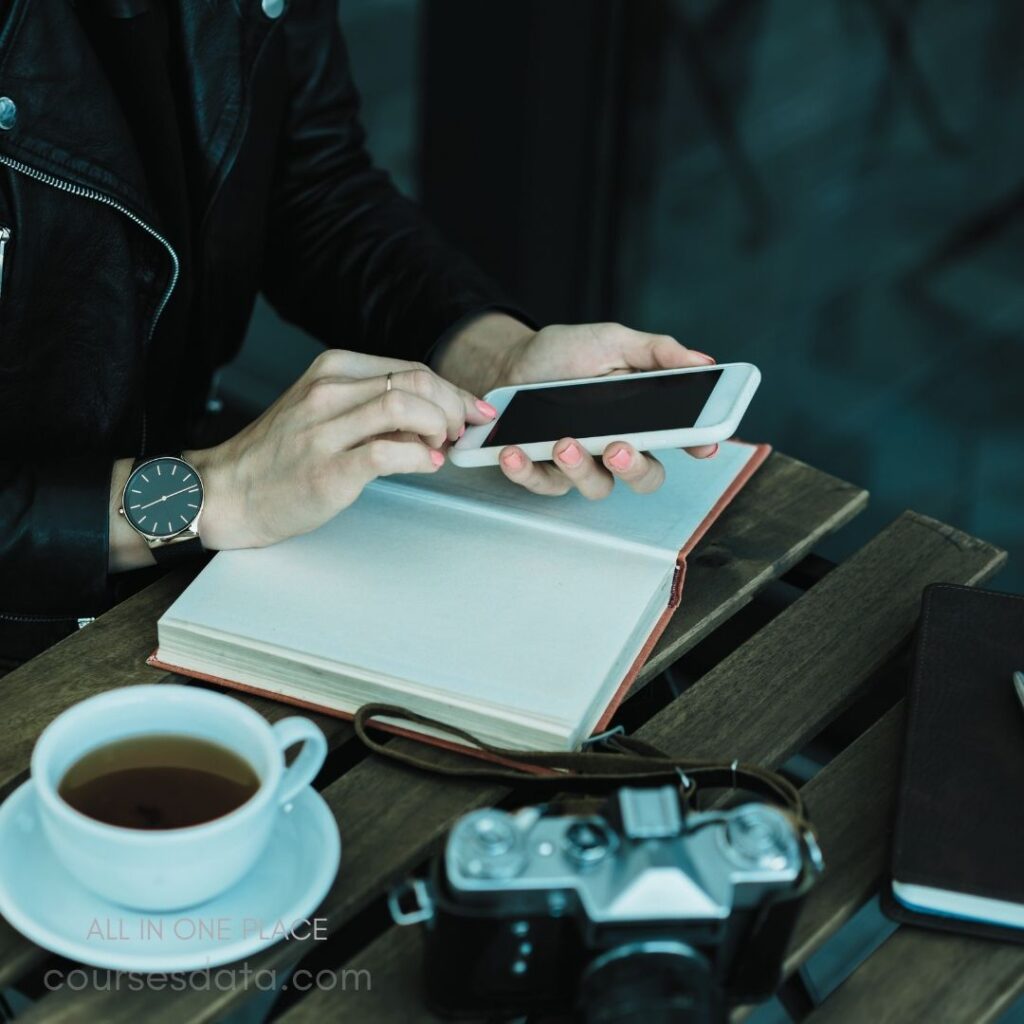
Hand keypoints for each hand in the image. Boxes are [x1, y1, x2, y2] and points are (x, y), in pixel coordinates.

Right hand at [184, 349, 495, 549]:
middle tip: (461, 431)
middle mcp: (330, 391)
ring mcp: (326, 429)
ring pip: (406, 408)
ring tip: (441, 447)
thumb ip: (372, 407)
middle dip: (454, 406)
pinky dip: (420, 458)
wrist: (227, 492)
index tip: (470, 408)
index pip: (410, 369)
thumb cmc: (278, 457)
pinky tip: (426, 464)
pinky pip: (389, 453)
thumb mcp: (323, 410)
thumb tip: (431, 418)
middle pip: (416, 382)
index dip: (451, 390)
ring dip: (440, 428)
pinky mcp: (329, 468)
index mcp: (333, 370)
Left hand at [475, 320, 719, 498]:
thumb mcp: (612, 341)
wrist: (511, 362)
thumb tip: (702, 361)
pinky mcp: (544, 473)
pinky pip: (542, 484)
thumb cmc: (566, 354)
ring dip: (580, 468)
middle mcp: (617, 447)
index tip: (704, 447)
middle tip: (618, 448)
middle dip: (635, 468)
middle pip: (644, 478)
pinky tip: (514, 451)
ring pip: (596, 487)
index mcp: (642, 418)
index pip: (680, 440)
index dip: (698, 447)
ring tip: (562, 442)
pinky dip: (526, 471)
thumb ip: (655, 351)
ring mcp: (582, 464)